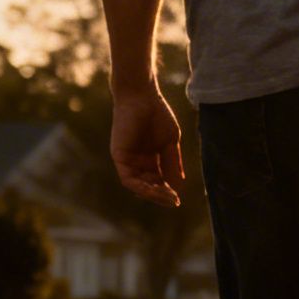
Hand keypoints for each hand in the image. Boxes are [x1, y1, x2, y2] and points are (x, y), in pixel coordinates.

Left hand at [111, 91, 184, 206]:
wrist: (143, 97)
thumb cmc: (158, 115)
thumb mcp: (170, 143)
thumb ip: (172, 163)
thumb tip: (179, 185)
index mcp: (150, 158)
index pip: (158, 182)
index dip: (167, 191)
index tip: (178, 199)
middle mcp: (138, 162)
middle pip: (149, 186)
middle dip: (161, 196)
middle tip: (175, 201)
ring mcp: (128, 160)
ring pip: (138, 186)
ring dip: (153, 194)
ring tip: (168, 197)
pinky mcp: (120, 157)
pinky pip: (129, 179)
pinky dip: (141, 187)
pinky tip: (155, 189)